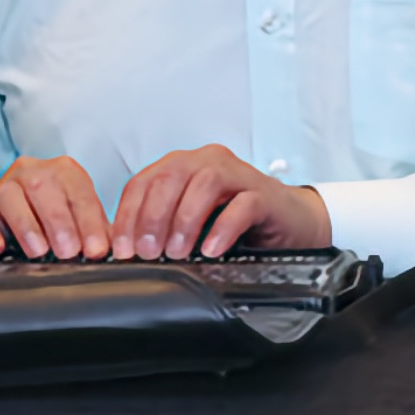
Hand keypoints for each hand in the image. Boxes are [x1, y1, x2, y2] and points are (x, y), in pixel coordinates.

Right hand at [0, 155, 110, 259]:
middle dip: (59, 222)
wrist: (5, 224)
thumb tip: (114, 250)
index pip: (78, 191)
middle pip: (44, 188)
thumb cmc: (49, 222)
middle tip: (69, 252)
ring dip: (27, 225)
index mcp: (60, 171)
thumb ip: (95, 232)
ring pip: (10, 197)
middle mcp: (30, 173)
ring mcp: (1, 190)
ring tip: (39, 251)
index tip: (96, 249)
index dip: (89, 221)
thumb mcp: (76, 221)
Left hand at [110, 144, 331, 260]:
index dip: (129, 215)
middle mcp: (208, 162)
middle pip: (171, 177)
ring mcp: (238, 175)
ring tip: (178, 252)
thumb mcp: (192, 223)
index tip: (124, 249)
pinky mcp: (264, 195)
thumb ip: (163, 227)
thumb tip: (127, 251)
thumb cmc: (236, 221)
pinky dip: (223, 227)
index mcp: (184, 166)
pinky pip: (242, 204)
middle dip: (154, 216)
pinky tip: (211, 249)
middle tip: (149, 252)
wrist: (290, 221)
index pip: (145, 181)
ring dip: (185, 220)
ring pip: (205, 183)